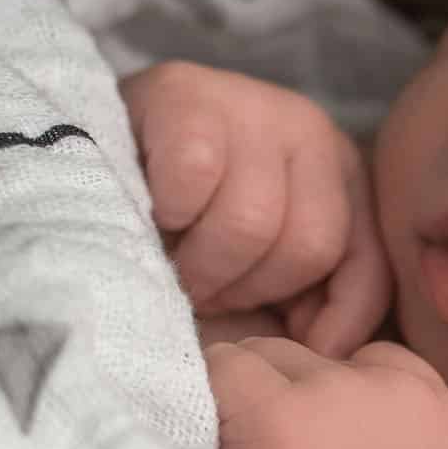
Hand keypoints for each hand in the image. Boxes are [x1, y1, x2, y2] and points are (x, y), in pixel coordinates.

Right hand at [120, 60, 390, 357]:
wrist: (79, 167)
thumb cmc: (183, 241)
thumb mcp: (261, 279)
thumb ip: (312, 309)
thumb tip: (334, 354)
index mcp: (343, 177)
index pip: (368, 269)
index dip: (327, 325)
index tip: (283, 342)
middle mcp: (311, 131)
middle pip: (309, 245)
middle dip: (249, 288)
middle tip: (204, 287)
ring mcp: (251, 105)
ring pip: (251, 219)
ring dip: (201, 263)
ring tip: (175, 258)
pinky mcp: (186, 94)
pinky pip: (192, 177)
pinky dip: (166, 214)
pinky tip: (151, 214)